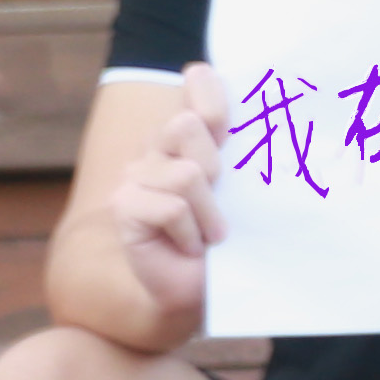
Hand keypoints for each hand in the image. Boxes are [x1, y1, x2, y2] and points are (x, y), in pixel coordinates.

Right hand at [104, 66, 229, 327]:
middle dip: (214, 167)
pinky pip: (171, 206)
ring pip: (185, 173)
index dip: (213, 94)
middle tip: (221, 200)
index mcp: (192, 135)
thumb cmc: (231, 239)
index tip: (229, 128)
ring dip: (209, 212)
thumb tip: (254, 104)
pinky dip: (190, 233)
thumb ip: (248, 144)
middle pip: (186, 126)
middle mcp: (160, 148)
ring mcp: (137, 176)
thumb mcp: (246, 187)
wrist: (203, 292)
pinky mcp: (125, 207)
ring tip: (211, 234)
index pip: (198, 87)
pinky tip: (189, 247)